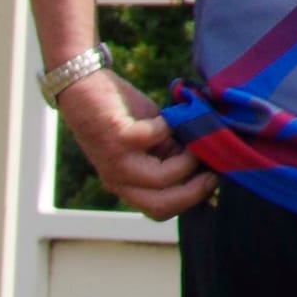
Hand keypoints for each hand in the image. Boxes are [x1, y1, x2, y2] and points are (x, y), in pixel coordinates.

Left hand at [57, 71, 214, 219]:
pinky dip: (168, 126)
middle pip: (160, 207)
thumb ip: (174, 156)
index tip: (212, 179)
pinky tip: (167, 117)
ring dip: (187, 160)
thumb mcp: (153, 142)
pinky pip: (155, 139)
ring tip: (194, 140)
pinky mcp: (117, 138)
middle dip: (194, 191)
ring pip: (161, 179)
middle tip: (213, 171)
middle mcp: (118, 180)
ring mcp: (116, 162)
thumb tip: (212, 164)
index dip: (190, 200)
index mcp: (127, 185)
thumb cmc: (124, 113)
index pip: (160, 211)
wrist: (84, 85)